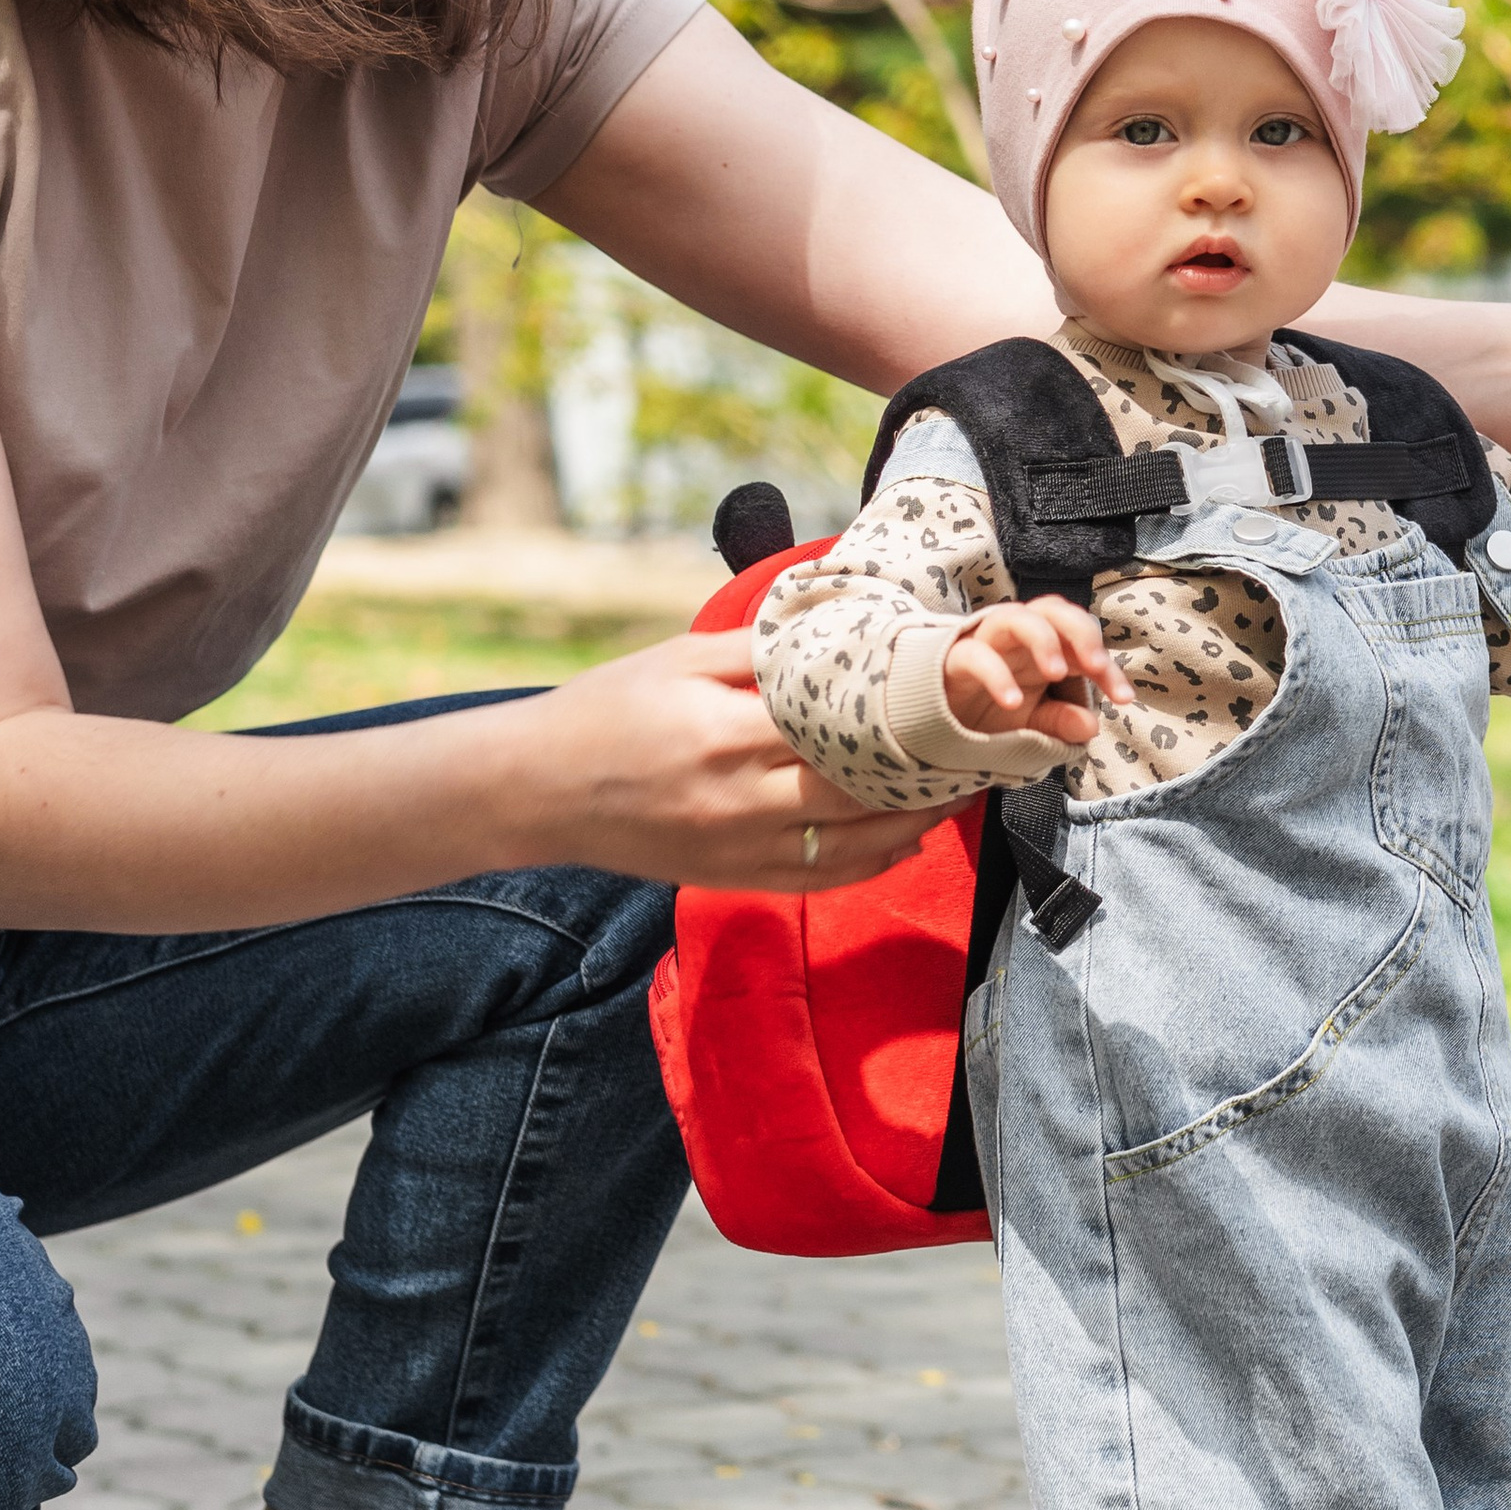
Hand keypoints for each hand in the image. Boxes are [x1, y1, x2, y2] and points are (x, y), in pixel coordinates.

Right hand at [518, 631, 930, 892]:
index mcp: (726, 733)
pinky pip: (823, 878)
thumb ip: (759, 651)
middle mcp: (739, 799)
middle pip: (860, 790)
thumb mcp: (677, 657)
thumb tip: (835, 631)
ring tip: (956, 790)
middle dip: (923, 770)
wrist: (536, 790)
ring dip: (913, 819)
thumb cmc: (604, 710)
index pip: (839, 725)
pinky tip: (904, 836)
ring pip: (853, 845)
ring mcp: (739, 848)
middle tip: (974, 743)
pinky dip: (873, 861)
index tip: (949, 695)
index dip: (901, 714)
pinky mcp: (734, 877)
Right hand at [942, 600, 1129, 745]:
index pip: (1081, 638)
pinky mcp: (953, 660)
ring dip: (1041, 638)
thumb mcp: (1032, 724)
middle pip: (1051, 609)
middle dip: (1079, 631)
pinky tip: (1011, 702)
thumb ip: (1060, 721)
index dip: (1106, 665)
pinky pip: (974, 655)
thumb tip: (1090, 726)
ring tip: (1057, 672)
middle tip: (1095, 666)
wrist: (937, 725)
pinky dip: (995, 675)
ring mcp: (984, 645)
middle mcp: (1017, 639)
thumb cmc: (989, 714)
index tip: (1124, 698)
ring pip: (1012, 616)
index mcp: (1043, 648)